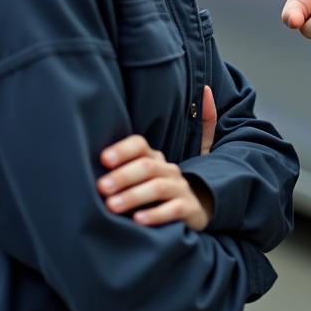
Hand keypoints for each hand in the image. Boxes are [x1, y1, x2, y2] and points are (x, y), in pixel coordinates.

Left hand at [97, 86, 216, 228]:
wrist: (201, 209)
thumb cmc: (172, 184)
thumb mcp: (169, 156)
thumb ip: (188, 124)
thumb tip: (208, 90)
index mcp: (157, 157)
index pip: (141, 145)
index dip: (124, 149)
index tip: (104, 159)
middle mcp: (170, 169)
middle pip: (148, 166)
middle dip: (123, 175)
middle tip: (102, 187)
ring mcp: (181, 189)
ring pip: (158, 188)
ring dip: (134, 196)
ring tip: (112, 206)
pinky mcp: (189, 210)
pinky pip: (173, 210)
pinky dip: (156, 214)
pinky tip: (139, 221)